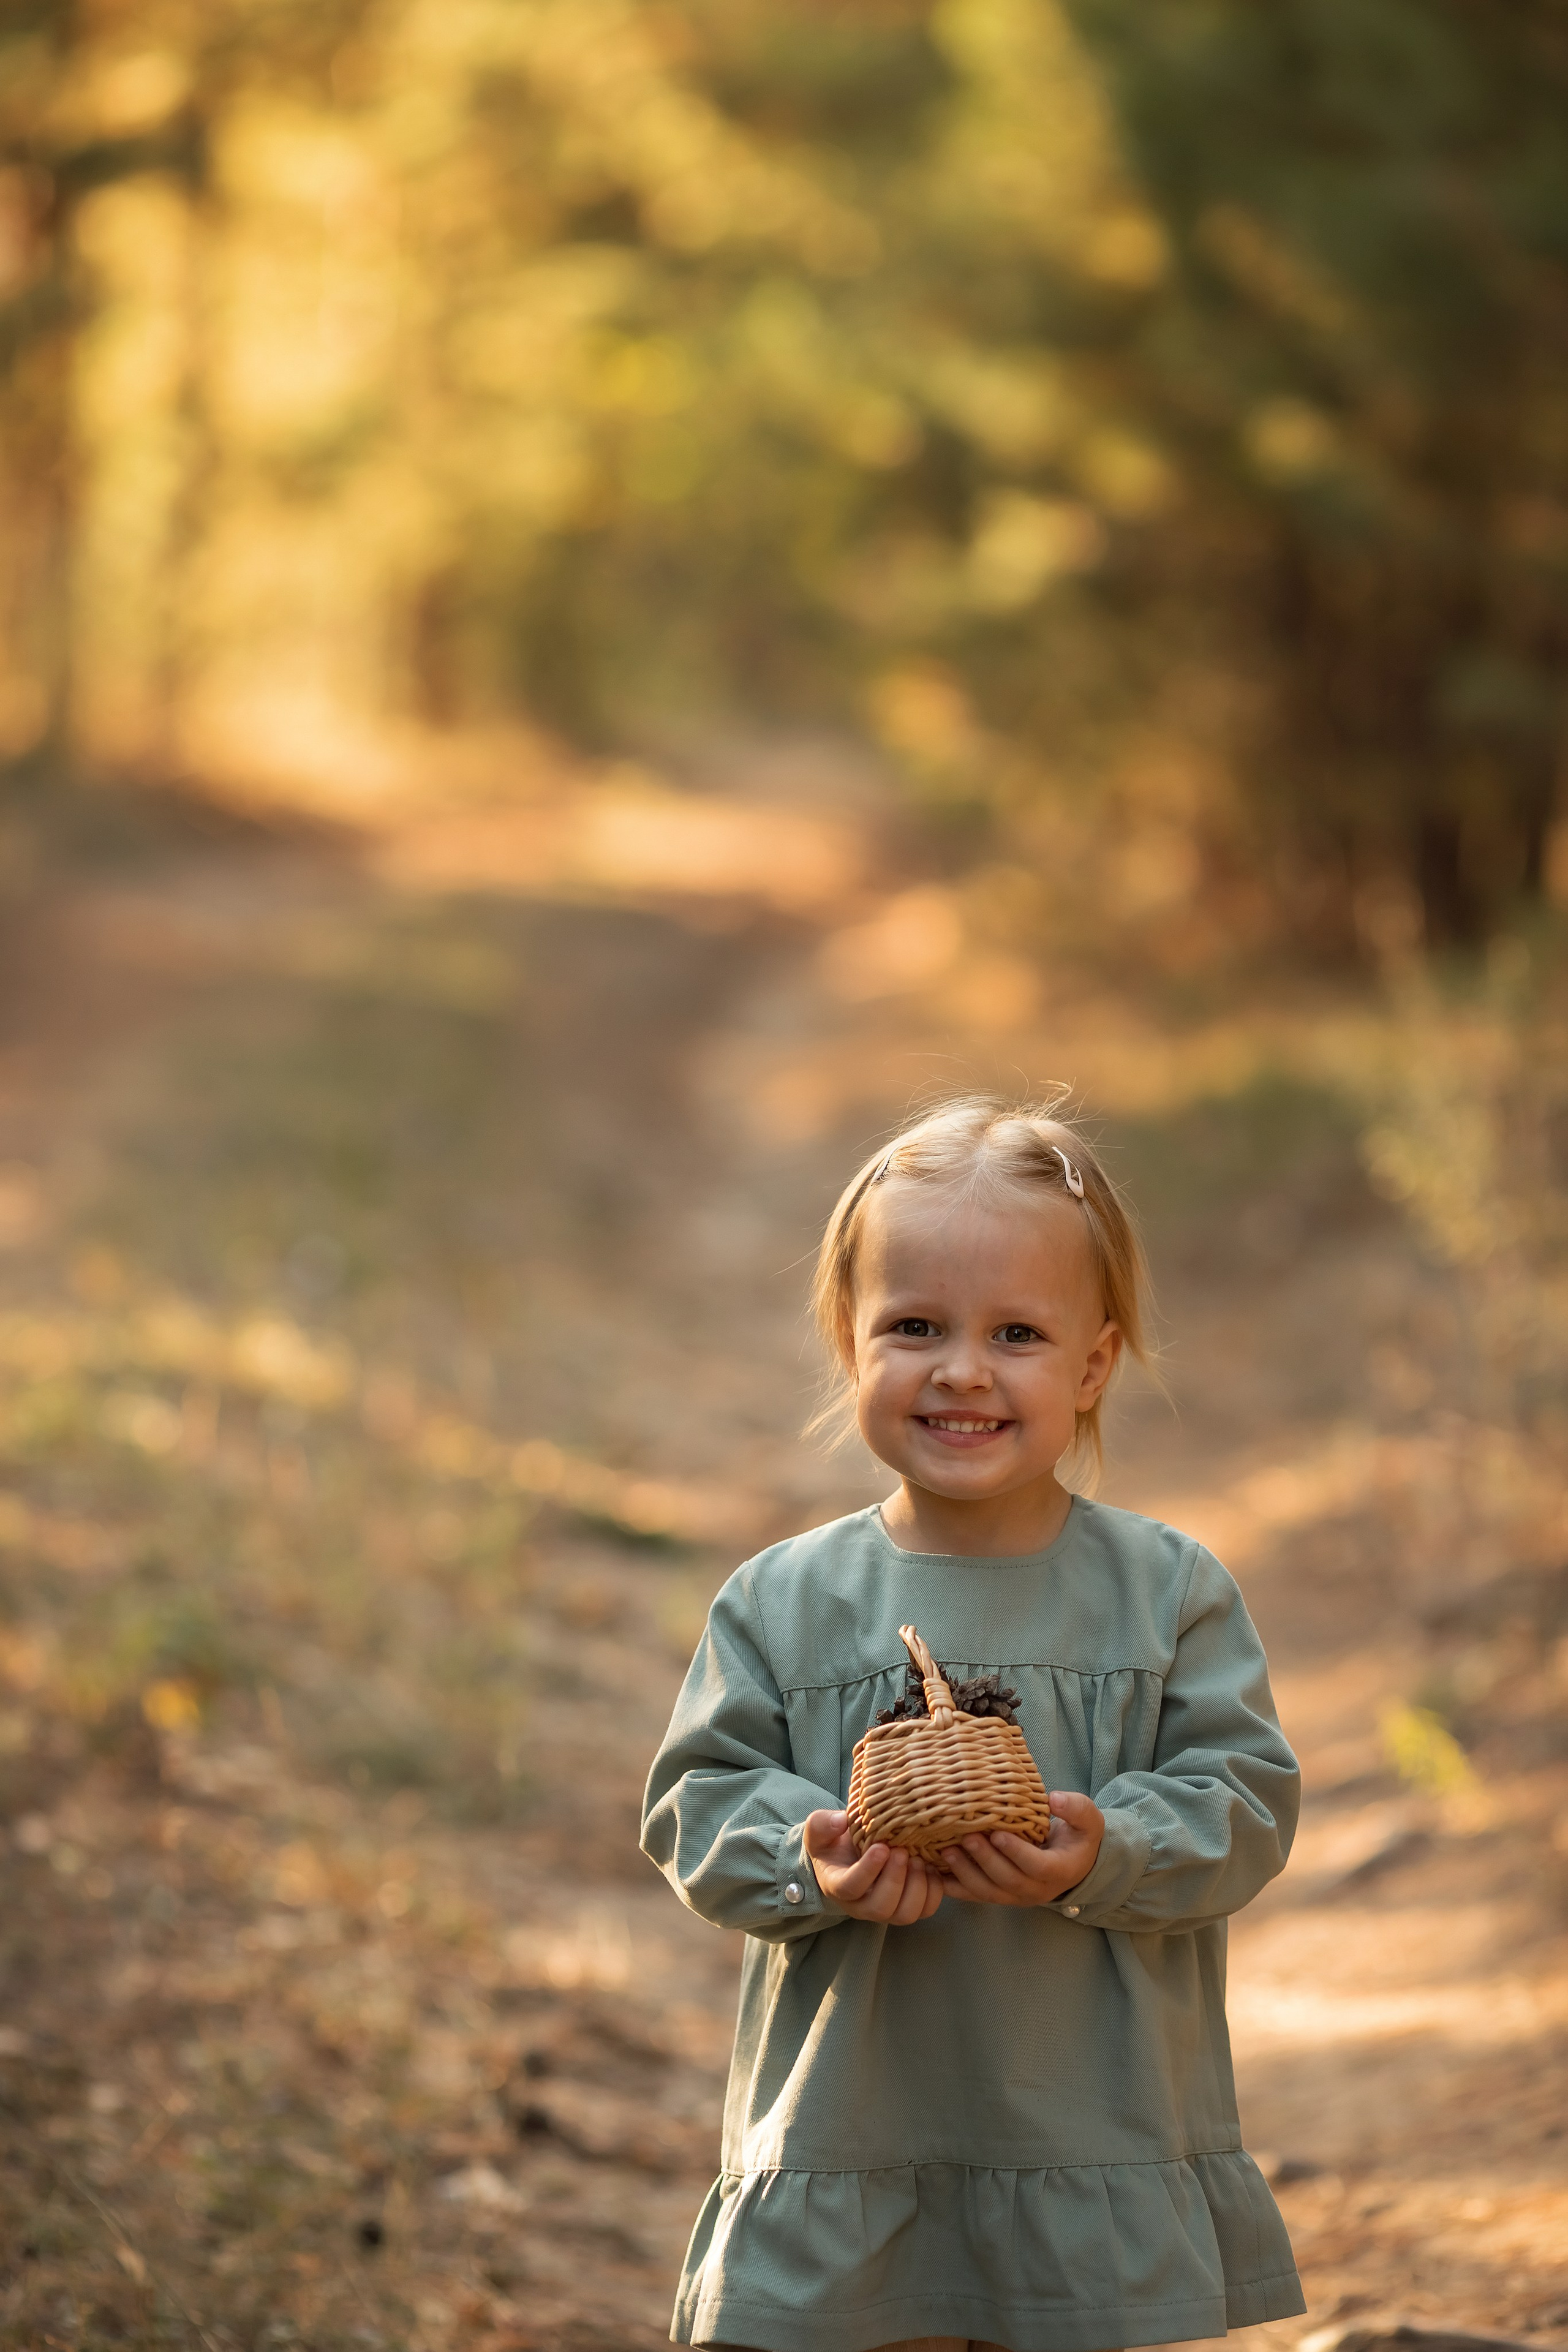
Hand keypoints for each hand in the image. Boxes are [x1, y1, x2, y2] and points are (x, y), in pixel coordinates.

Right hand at [803, 1809, 944, 1924]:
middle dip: (895, 1880)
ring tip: (918, 1859)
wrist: (849, 1855)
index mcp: (837, 1885)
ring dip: (917, 1887)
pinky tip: (929, 1866)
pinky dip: (933, 1890)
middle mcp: (862, 1905)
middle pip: (880, 1907)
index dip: (868, 1870)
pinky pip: (925, 1910)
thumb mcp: (820, 1829)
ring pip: (905, 1914)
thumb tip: (840, 1820)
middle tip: (902, 1852)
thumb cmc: (834, 1842)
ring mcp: (887, 1910)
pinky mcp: (907, 1907)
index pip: (851, 1888)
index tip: (881, 1847)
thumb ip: (823, 1824)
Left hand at [938, 1789, 1104, 1907]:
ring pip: (988, 1892)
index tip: (998, 1834)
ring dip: (965, 1874)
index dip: (1016, 1853)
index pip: (1036, 1866)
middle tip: (967, 1838)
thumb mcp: (1088, 1821)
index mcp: (1059, 1871)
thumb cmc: (1078, 1837)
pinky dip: (954, 1887)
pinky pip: (974, 1895)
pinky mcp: (999, 1895)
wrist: (1073, 1862)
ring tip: (946, 1851)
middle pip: (1008, 1881)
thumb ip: (1077, 1809)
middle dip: (985, 1861)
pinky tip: (933, 1871)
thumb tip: (1054, 1799)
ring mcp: (1015, 1896)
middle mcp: (1036, 1890)